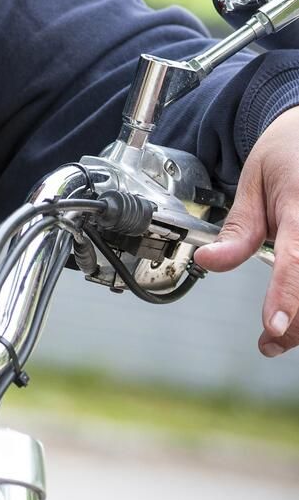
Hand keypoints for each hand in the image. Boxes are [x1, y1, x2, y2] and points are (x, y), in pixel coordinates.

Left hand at [194, 108, 298, 355]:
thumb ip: (237, 230)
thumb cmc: (285, 158)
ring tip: (281, 333)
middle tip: (268, 340)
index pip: (295, 259)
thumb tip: (209, 261)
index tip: (273, 326)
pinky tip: (297, 316)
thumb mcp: (252, 184)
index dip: (287, 296)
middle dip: (296, 323)